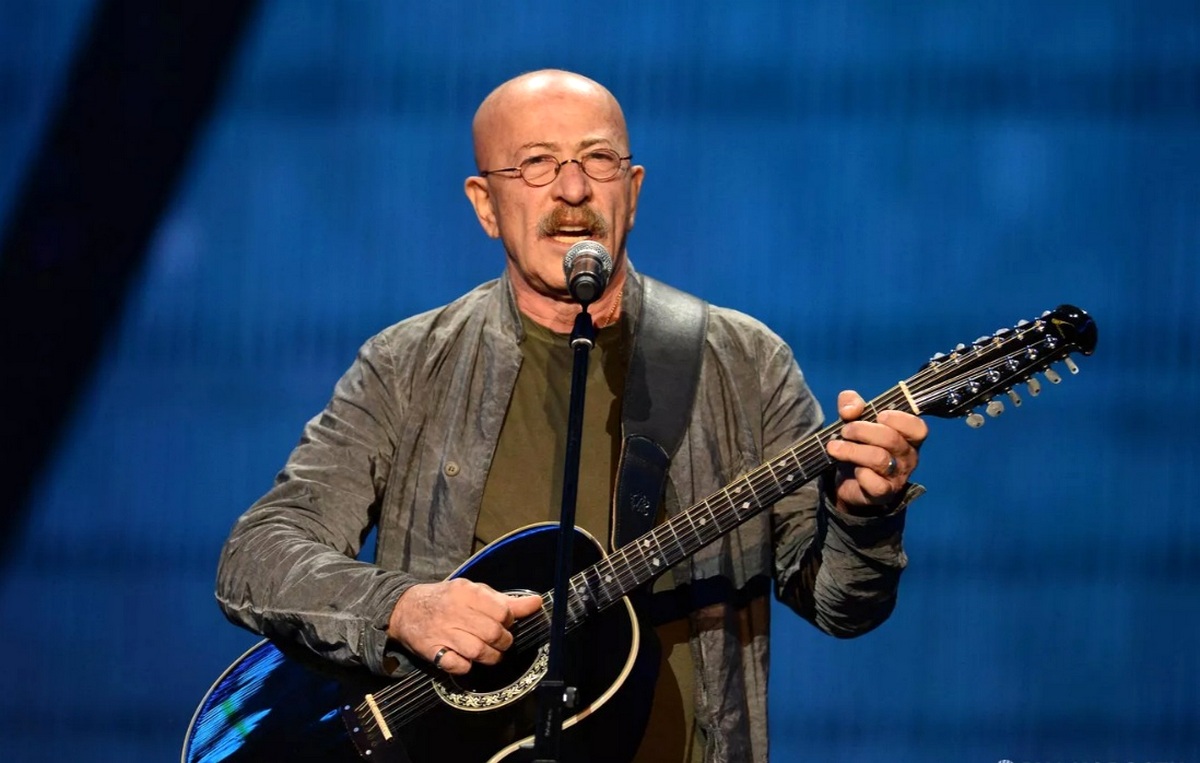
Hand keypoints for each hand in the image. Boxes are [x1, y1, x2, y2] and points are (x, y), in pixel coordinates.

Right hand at [387, 578, 543, 675]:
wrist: (405, 609)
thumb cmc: (446, 599)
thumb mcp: (473, 592)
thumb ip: (504, 600)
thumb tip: (536, 602)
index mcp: (466, 592)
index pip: (502, 611)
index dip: (508, 622)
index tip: (505, 624)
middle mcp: (454, 611)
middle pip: (492, 633)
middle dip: (503, 642)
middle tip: (500, 642)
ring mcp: (442, 632)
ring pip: (478, 651)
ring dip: (490, 657)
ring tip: (490, 653)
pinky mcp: (432, 651)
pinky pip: (458, 665)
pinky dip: (467, 666)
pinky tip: (467, 660)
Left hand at [825, 389, 927, 512]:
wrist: (849, 480)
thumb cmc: (860, 444)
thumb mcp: (855, 418)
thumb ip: (852, 404)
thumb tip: (850, 410)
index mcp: (908, 437)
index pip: (918, 428)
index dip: (898, 419)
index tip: (878, 415)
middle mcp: (908, 457)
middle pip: (891, 439)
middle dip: (861, 430)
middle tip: (844, 431)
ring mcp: (898, 477)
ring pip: (879, 459)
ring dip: (852, 450)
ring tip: (834, 447)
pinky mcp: (884, 494)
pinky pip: (876, 484)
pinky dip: (861, 474)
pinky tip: (853, 470)